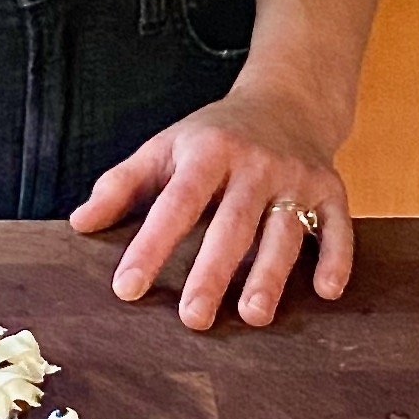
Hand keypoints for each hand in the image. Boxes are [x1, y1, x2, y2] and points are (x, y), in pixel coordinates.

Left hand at [69, 81, 354, 330]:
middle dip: (214, 270)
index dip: (151, 245)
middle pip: (233, 222)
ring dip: (270, 273)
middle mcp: (255, 164)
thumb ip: (123, 184)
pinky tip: (326, 291)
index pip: (176, 202)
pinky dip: (336, 257)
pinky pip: (338, 226)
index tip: (127, 287)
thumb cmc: (216, 135)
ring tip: (252, 315)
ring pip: (284, 229)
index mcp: (208, 151)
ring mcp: (297, 177)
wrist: (289, 100)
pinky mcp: (332, 190)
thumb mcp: (166, 147)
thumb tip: (80, 224)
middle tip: (193, 318)